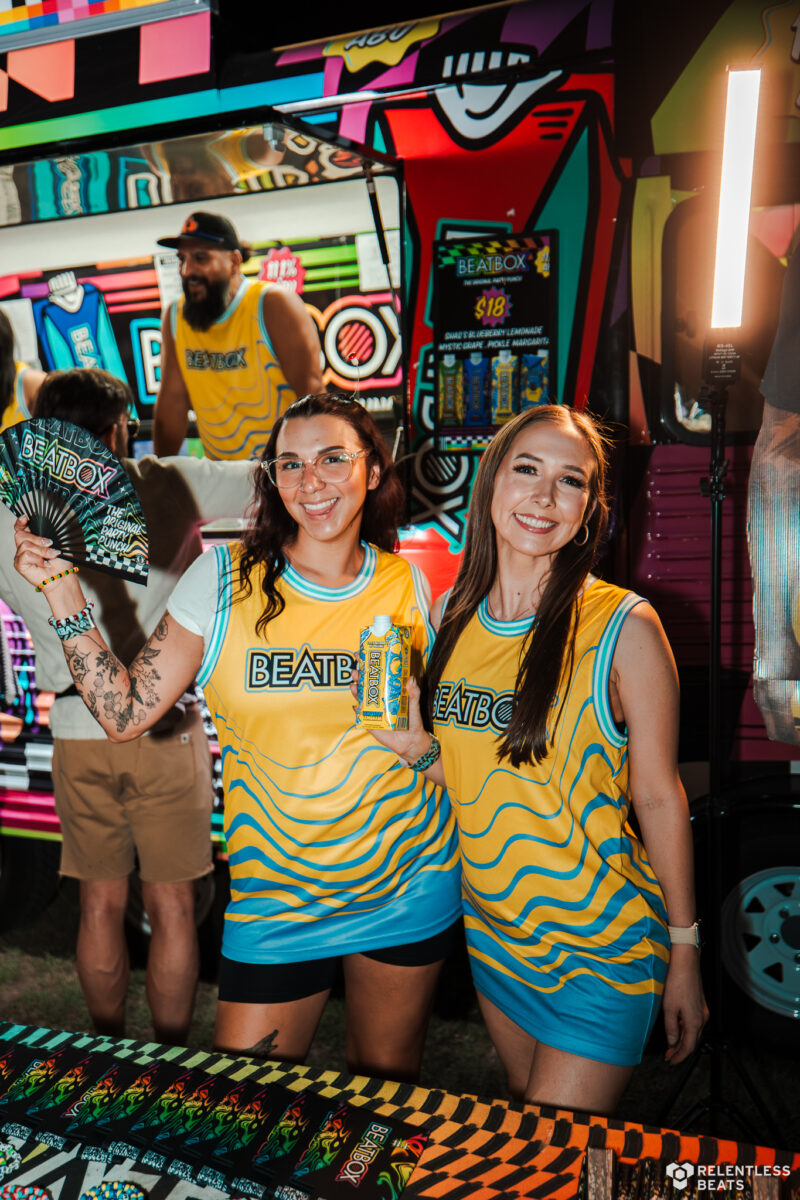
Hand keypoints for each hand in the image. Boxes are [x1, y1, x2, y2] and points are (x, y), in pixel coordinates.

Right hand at [13, 516, 68, 588]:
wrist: (62, 576)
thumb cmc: (60, 561)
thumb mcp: (57, 542)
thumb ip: (47, 532)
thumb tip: (41, 521)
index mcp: (32, 539)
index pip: (20, 527)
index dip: (20, 522)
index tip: (25, 518)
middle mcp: (24, 546)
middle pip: (21, 534)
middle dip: (37, 538)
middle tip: (50, 544)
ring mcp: (20, 555)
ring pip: (25, 545)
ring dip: (42, 550)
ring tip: (51, 556)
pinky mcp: (19, 564)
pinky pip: (25, 555)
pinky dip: (38, 559)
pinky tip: (44, 563)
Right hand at [350, 668, 432, 763]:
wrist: (410, 742)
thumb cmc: (413, 721)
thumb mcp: (414, 705)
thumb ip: (413, 693)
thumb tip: (411, 678)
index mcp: (388, 690)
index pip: (377, 674)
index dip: (369, 664)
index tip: (362, 654)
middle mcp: (379, 698)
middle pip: (365, 683)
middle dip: (359, 675)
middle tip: (357, 670)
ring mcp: (372, 709)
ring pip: (360, 697)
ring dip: (355, 690)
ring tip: (354, 685)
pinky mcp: (369, 722)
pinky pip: (360, 715)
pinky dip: (356, 710)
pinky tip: (356, 705)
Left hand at [662, 944, 708, 1063]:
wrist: (685, 962)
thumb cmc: (677, 980)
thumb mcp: (669, 1007)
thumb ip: (671, 1027)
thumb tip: (672, 1042)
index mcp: (695, 1021)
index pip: (689, 1046)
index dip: (680, 1056)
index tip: (671, 1061)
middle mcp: (702, 1017)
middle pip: (693, 1040)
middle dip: (681, 1050)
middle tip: (669, 1056)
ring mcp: (702, 1010)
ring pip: (694, 1031)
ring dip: (683, 1040)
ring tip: (671, 1045)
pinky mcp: (699, 1003)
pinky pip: (694, 1022)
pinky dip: (685, 1029)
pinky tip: (677, 1028)